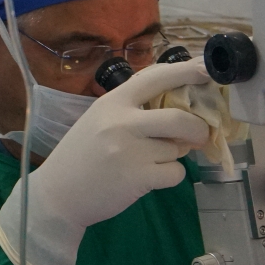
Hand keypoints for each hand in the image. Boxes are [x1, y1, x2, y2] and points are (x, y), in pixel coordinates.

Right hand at [0, 60, 212, 264]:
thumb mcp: (99, 121)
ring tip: (150, 161)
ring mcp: (130, 150)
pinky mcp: (138, 177)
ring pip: (177, 149)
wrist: (57, 195)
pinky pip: (175, 173)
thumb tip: (181, 107)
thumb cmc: (81, 155)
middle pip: (179, 117)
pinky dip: (169, 176)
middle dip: (197, 128)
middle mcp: (121, 122)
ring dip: (173, 156)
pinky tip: (148, 179)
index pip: (155, 77)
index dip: (185, 70)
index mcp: (112, 103)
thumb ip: (133, 110)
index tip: (208, 69)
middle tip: (199, 135)